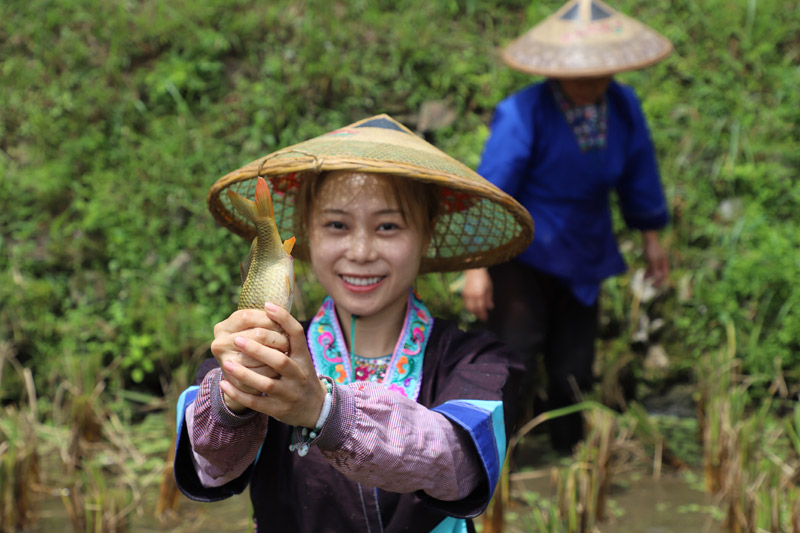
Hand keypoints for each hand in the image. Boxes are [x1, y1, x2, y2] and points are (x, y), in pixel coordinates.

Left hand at [218, 303, 327, 427]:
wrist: (315, 407)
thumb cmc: (301, 375)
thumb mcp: (301, 356)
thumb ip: (287, 339)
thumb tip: (266, 309)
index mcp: (304, 357)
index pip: (297, 334)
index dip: (284, 318)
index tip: (267, 305)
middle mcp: (298, 374)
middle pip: (279, 360)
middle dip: (258, 350)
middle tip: (237, 339)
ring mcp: (289, 393)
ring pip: (266, 383)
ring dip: (245, 373)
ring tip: (227, 363)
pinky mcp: (278, 409)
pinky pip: (256, 402)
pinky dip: (239, 393)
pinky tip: (225, 384)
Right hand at [462, 268, 493, 321]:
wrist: (473, 270)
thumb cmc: (483, 278)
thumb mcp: (489, 288)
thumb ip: (489, 298)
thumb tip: (490, 307)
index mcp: (479, 295)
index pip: (480, 308)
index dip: (483, 315)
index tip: (485, 318)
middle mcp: (472, 296)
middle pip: (473, 310)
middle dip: (477, 315)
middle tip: (482, 318)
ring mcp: (466, 295)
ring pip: (468, 307)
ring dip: (473, 312)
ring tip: (478, 314)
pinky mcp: (463, 293)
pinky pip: (466, 303)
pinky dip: (470, 307)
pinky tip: (474, 307)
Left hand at [642, 230, 668, 285]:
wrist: (648, 239)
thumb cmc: (652, 249)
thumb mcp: (652, 260)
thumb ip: (655, 269)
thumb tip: (657, 277)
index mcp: (664, 263)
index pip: (665, 274)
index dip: (661, 281)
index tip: (655, 286)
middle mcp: (662, 262)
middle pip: (661, 274)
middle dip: (656, 280)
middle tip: (651, 286)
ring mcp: (657, 261)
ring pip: (655, 271)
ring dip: (650, 276)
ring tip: (644, 281)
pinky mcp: (652, 259)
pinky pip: (651, 267)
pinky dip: (648, 272)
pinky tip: (643, 275)